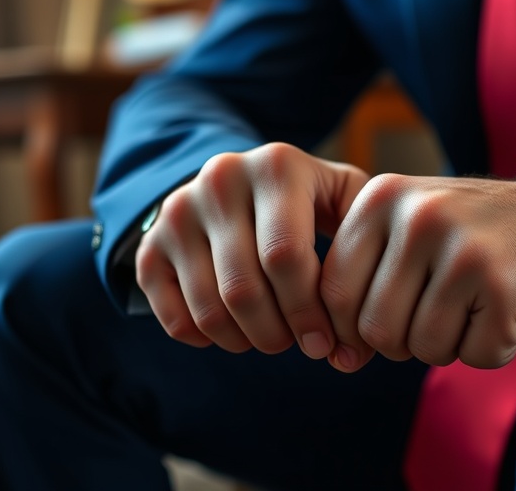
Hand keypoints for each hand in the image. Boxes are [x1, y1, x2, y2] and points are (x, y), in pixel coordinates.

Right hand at [135, 143, 368, 357]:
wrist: (241, 181)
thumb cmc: (307, 203)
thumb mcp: (344, 202)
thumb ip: (364, 257)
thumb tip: (355, 348)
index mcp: (277, 166)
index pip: (286, 257)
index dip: (308, 312)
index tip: (328, 343)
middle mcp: (220, 178)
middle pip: (244, 288)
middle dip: (278, 334)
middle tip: (298, 345)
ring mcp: (178, 210)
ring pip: (209, 309)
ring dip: (246, 341)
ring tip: (271, 337)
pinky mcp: (151, 243)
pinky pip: (173, 317)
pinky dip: (205, 339)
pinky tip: (233, 331)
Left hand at [320, 175, 515, 371]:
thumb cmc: (468, 237)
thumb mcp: (406, 228)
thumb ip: (361, 278)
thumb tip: (336, 357)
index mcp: (382, 197)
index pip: (334, 292)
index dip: (353, 326)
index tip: (387, 321)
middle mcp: (419, 217)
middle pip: (375, 329)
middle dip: (404, 340)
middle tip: (437, 313)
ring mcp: (463, 250)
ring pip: (422, 348)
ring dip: (448, 345)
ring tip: (471, 306)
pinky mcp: (503, 286)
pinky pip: (473, 356)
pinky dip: (488, 349)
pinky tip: (503, 312)